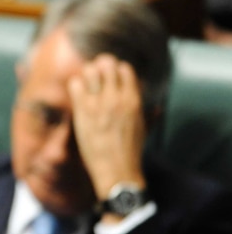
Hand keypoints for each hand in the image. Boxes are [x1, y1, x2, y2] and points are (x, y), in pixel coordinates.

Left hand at [67, 54, 146, 200]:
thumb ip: (149, 115)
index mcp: (134, 100)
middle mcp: (117, 98)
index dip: (116, 69)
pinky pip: (75, 85)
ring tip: (86, 84)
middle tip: (96, 77)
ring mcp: (99, 103)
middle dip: (100, 67)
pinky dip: (75, 85)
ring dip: (87, 74)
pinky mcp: (83, 111)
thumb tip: (158, 107)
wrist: (116, 169)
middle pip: (106, 64)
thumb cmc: (130, 151)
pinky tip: (77, 95)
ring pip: (90, 70)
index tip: (111, 77)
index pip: (124, 68)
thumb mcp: (144, 130)